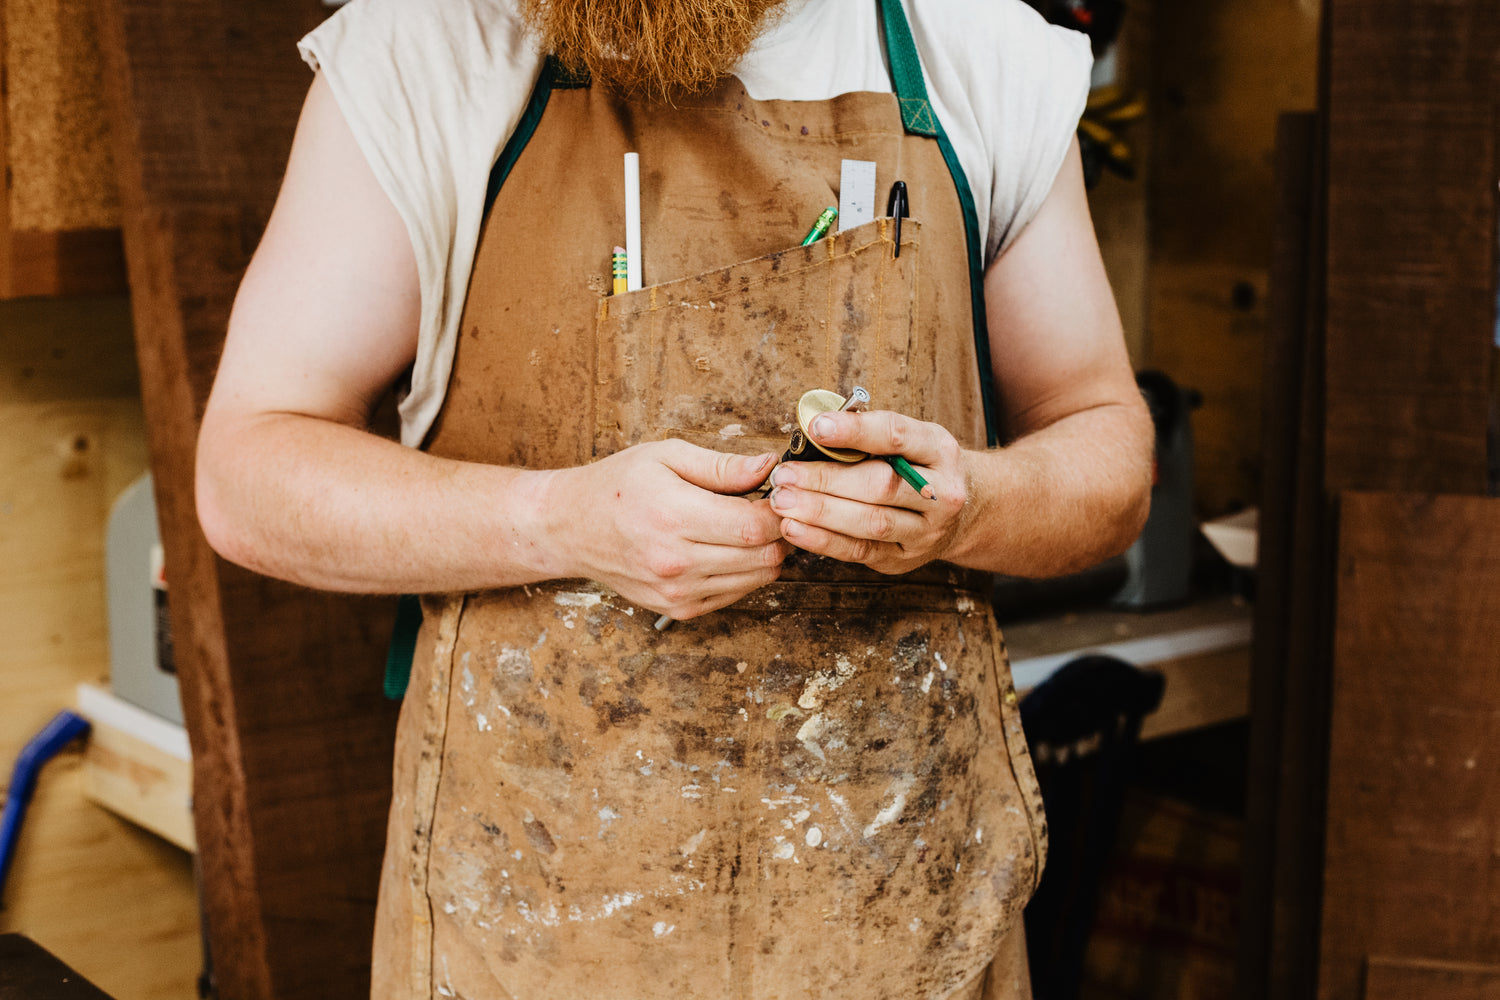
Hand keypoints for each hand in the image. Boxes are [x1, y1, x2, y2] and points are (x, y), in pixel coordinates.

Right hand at [542, 440, 790, 618]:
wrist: (570, 528)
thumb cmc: (616, 486)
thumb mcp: (666, 456)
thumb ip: (722, 466)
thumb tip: (770, 466)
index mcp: (674, 516)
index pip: (754, 526)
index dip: (780, 510)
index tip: (780, 494)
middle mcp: (676, 562)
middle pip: (763, 556)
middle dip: (780, 531)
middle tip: (772, 509)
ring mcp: (677, 591)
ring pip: (757, 579)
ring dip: (766, 553)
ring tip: (750, 527)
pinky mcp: (678, 608)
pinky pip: (736, 594)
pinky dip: (746, 572)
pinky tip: (730, 548)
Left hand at [767, 410, 968, 573]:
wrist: (963, 513)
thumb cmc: (919, 467)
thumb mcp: (910, 439)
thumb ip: (871, 434)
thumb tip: (815, 427)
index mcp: (940, 451)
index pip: (896, 436)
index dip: (855, 431)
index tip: (817, 426)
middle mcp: (941, 493)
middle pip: (880, 486)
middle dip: (826, 480)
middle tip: (785, 475)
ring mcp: (926, 531)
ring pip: (870, 522)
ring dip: (820, 513)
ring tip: (783, 502)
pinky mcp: (905, 558)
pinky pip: (860, 551)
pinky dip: (823, 540)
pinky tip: (794, 528)